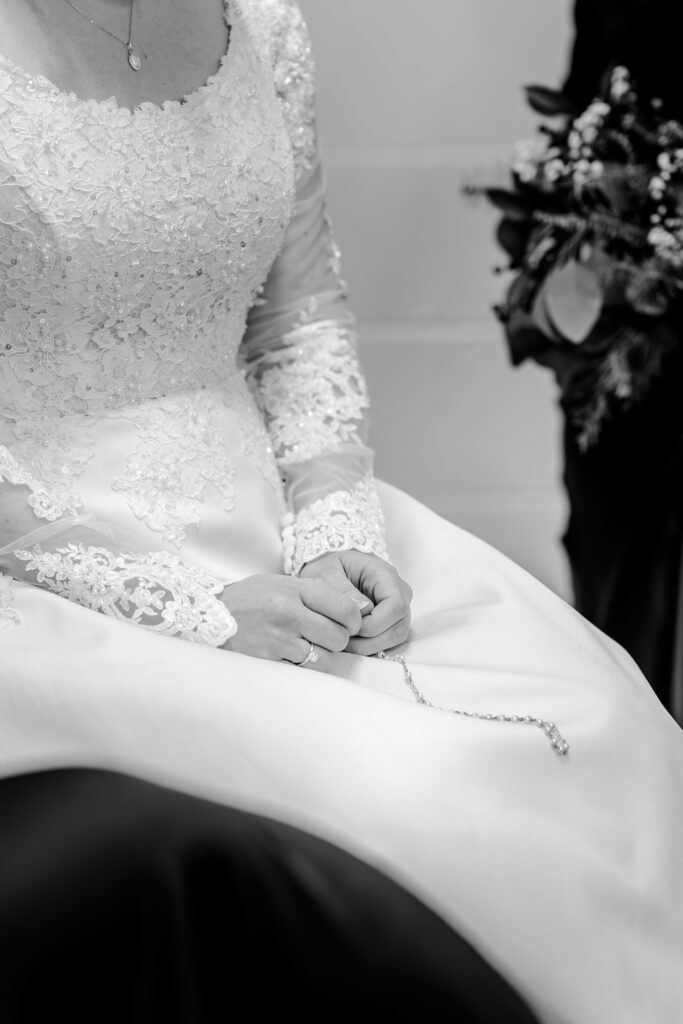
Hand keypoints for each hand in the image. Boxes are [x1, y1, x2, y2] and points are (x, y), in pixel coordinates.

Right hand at [220, 573, 362, 669]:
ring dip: (321, 654)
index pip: (346, 609)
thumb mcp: (281, 583)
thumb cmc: (250, 598)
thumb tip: (357, 609)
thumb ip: (316, 593)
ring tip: (305, 644)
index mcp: (295, 590)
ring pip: (326, 657)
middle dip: (338, 639)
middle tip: (324, 634)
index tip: (348, 623)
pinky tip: (289, 653)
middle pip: (340, 636)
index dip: (354, 620)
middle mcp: (289, 613)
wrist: (208, 615)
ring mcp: (279, 640)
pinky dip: (303, 665)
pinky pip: (304, 670)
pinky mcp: (270, 661)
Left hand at [299, 550, 411, 655]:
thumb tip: (362, 610)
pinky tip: (348, 641)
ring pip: (394, 639)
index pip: (395, 606)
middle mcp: (399, 594)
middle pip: (398, 628)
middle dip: (369, 640)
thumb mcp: (326, 573)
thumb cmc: (329, 569)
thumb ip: (342, 590)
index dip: (374, 624)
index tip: (348, 627)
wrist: (329, 571)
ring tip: (342, 640)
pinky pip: (386, 642)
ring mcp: (398, 611)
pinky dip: (367, 647)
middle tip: (342, 638)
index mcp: (386, 575)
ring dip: (367, 646)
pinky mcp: (391, 624)